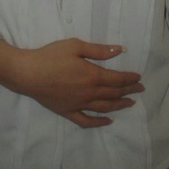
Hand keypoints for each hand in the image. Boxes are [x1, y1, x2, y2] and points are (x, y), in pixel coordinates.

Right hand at [0, 37, 143, 127]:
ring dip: (119, 105)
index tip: (139, 77)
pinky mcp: (68, 112)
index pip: (117, 79)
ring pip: (104, 108)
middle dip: (129, 91)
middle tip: (140, 89)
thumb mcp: (75, 46)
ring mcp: (79, 105)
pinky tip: (107, 121)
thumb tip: (120, 50)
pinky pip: (87, 121)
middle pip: (114, 93)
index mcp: (92, 76)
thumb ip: (99, 50)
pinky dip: (99, 122)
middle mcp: (89, 93)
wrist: (28, 73)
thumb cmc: (51, 56)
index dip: (129, 79)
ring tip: (130, 103)